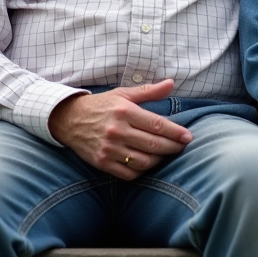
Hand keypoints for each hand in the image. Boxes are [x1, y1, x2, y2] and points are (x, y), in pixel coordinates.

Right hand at [47, 79, 192, 179]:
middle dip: (173, 147)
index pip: (157, 125)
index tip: (188, 137)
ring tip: (166, 155)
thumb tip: (171, 83)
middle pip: (153, 144)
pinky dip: (142, 171)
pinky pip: (129, 173)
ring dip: (159, 160)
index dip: (175, 132)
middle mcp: (117, 130)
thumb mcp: (123, 94)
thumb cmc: (101, 105)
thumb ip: (149, 91)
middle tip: (182, 147)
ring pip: (143, 161)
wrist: (69, 119)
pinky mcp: (102, 163)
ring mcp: (109, 149)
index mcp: (124, 111)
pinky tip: (148, 163)